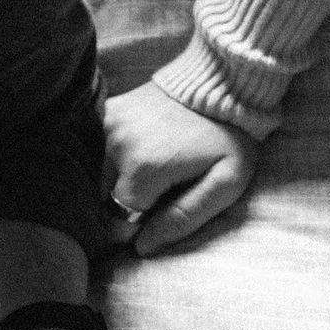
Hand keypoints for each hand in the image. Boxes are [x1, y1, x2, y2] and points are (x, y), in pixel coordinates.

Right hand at [104, 82, 259, 253]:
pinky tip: (144, 148)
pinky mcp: (106, 109)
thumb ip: (183, 218)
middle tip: (164, 187)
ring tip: (158, 165)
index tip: (163, 210)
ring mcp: (107, 123)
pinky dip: (116, 157)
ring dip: (121, 179)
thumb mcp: (224, 184)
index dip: (140, 224)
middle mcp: (115, 144)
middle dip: (129, 201)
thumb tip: (142, 248)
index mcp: (142, 168)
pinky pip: (99, 149)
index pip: (119, 220)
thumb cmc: (230, 138)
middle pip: (105, 198)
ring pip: (99, 175)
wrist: (225, 81)